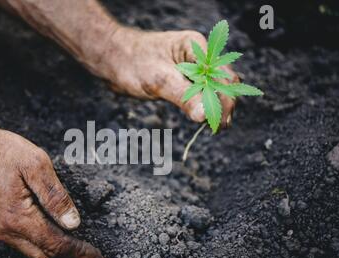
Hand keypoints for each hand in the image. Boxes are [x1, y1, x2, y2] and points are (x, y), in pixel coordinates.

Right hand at [0, 121, 104, 257]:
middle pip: (45, 257)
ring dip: (57, 255)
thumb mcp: (35, 164)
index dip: (79, 253)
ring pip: (33, 254)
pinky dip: (42, 247)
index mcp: (19, 217)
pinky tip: (54, 238)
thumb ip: (55, 195)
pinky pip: (22, 246)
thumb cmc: (1, 152)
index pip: (56, 245)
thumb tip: (73, 223)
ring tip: (78, 251)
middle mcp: (6, 231)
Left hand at [98, 27, 238, 128]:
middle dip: (223, 104)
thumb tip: (204, 116)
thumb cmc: (133, 64)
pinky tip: (201, 118)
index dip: (225, 98)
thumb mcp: (159, 81)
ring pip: (214, 89)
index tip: (220, 121)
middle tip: (218, 128)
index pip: (222, 75)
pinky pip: (201, 93)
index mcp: (195, 48)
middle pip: (223, 82)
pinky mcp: (184, 79)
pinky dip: (204, 106)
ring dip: (215, 107)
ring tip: (212, 127)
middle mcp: (198, 56)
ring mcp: (192, 68)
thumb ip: (184, 97)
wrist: (113, 61)